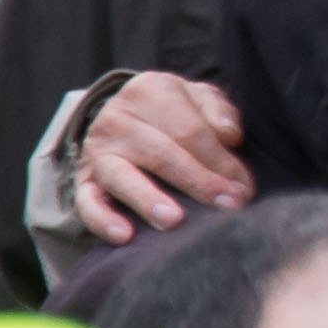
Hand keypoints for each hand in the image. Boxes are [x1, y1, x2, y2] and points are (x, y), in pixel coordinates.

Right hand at [71, 72, 251, 245]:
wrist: (124, 116)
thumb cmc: (175, 112)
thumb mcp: (199, 99)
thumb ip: (218, 111)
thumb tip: (230, 136)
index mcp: (149, 90)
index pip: (190, 130)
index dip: (221, 161)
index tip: (244, 188)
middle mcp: (117, 118)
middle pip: (161, 153)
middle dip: (198, 182)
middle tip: (228, 206)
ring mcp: (97, 150)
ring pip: (120, 175)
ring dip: (148, 199)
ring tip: (174, 220)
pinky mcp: (83, 181)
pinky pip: (87, 202)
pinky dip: (103, 220)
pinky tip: (125, 236)